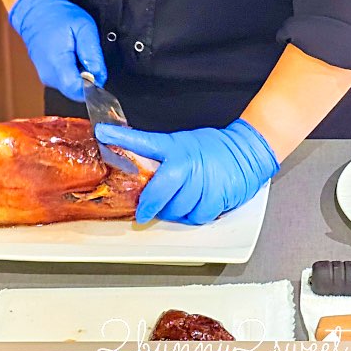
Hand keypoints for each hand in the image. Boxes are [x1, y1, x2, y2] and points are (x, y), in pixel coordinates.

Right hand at [8, 0, 106, 101]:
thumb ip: (93, 54)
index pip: (79, 91)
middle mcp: (49, 75)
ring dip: (81, 75)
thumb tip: (100, 76)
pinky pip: (65, 81)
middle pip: (77, 92)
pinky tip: (72, 56)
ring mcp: (46, 77)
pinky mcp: (46, 75)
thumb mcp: (84, 28)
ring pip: (72, 87)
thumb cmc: (57, 16)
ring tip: (78, 53)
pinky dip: (73, 72)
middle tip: (88, 57)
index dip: (94, 85)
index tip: (98, 70)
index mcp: (58, 64)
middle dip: (89, 80)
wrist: (35, 11)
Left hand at [95, 120, 278, 224]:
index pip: (143, 140)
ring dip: (172, 212)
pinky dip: (192, 216)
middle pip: (158, 190)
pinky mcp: (217, 197)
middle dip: (149, 205)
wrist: (247, 151)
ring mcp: (203, 180)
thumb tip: (129, 153)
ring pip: (176, 209)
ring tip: (177, 203)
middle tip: (145, 210)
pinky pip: (196, 216)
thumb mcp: (182, 144)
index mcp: (176, 146)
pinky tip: (194, 205)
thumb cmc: (213, 148)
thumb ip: (157, 153)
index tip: (103, 134)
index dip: (121, 138)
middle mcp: (187, 162)